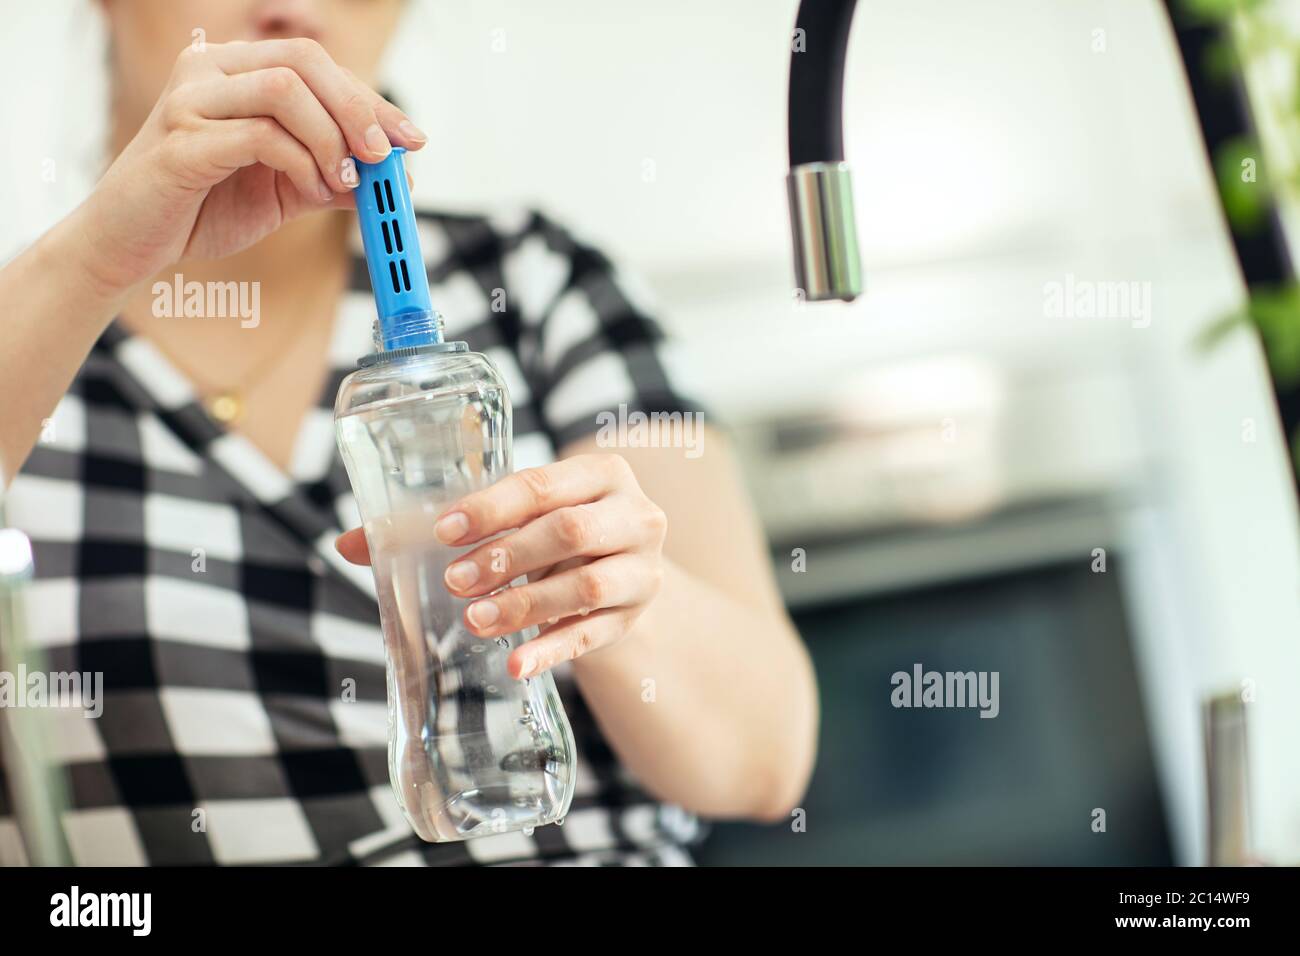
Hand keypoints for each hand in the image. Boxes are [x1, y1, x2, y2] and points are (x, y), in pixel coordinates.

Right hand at [76, 38, 424, 295]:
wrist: (132, 244)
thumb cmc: (201, 208)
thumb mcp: (285, 191)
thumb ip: (334, 178)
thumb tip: (396, 179)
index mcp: (234, 71)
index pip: (316, 64)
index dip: (370, 100)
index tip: (411, 138)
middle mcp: (209, 72)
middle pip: (304, 61)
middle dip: (358, 110)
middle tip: (385, 156)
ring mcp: (190, 101)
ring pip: (286, 91)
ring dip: (331, 138)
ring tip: (344, 181)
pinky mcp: (181, 142)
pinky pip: (261, 137)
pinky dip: (301, 164)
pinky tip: (311, 190)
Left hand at [336, 454, 667, 678]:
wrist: (621, 574)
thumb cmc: (551, 535)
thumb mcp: (515, 519)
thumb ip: (437, 526)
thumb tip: (347, 544)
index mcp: (600, 474)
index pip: (542, 483)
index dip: (491, 507)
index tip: (443, 531)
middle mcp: (634, 515)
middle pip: (569, 531)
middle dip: (506, 556)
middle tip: (454, 581)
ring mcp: (642, 569)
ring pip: (585, 586)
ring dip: (525, 604)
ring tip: (474, 621)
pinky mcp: (636, 618)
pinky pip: (594, 636)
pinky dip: (551, 652)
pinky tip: (515, 664)